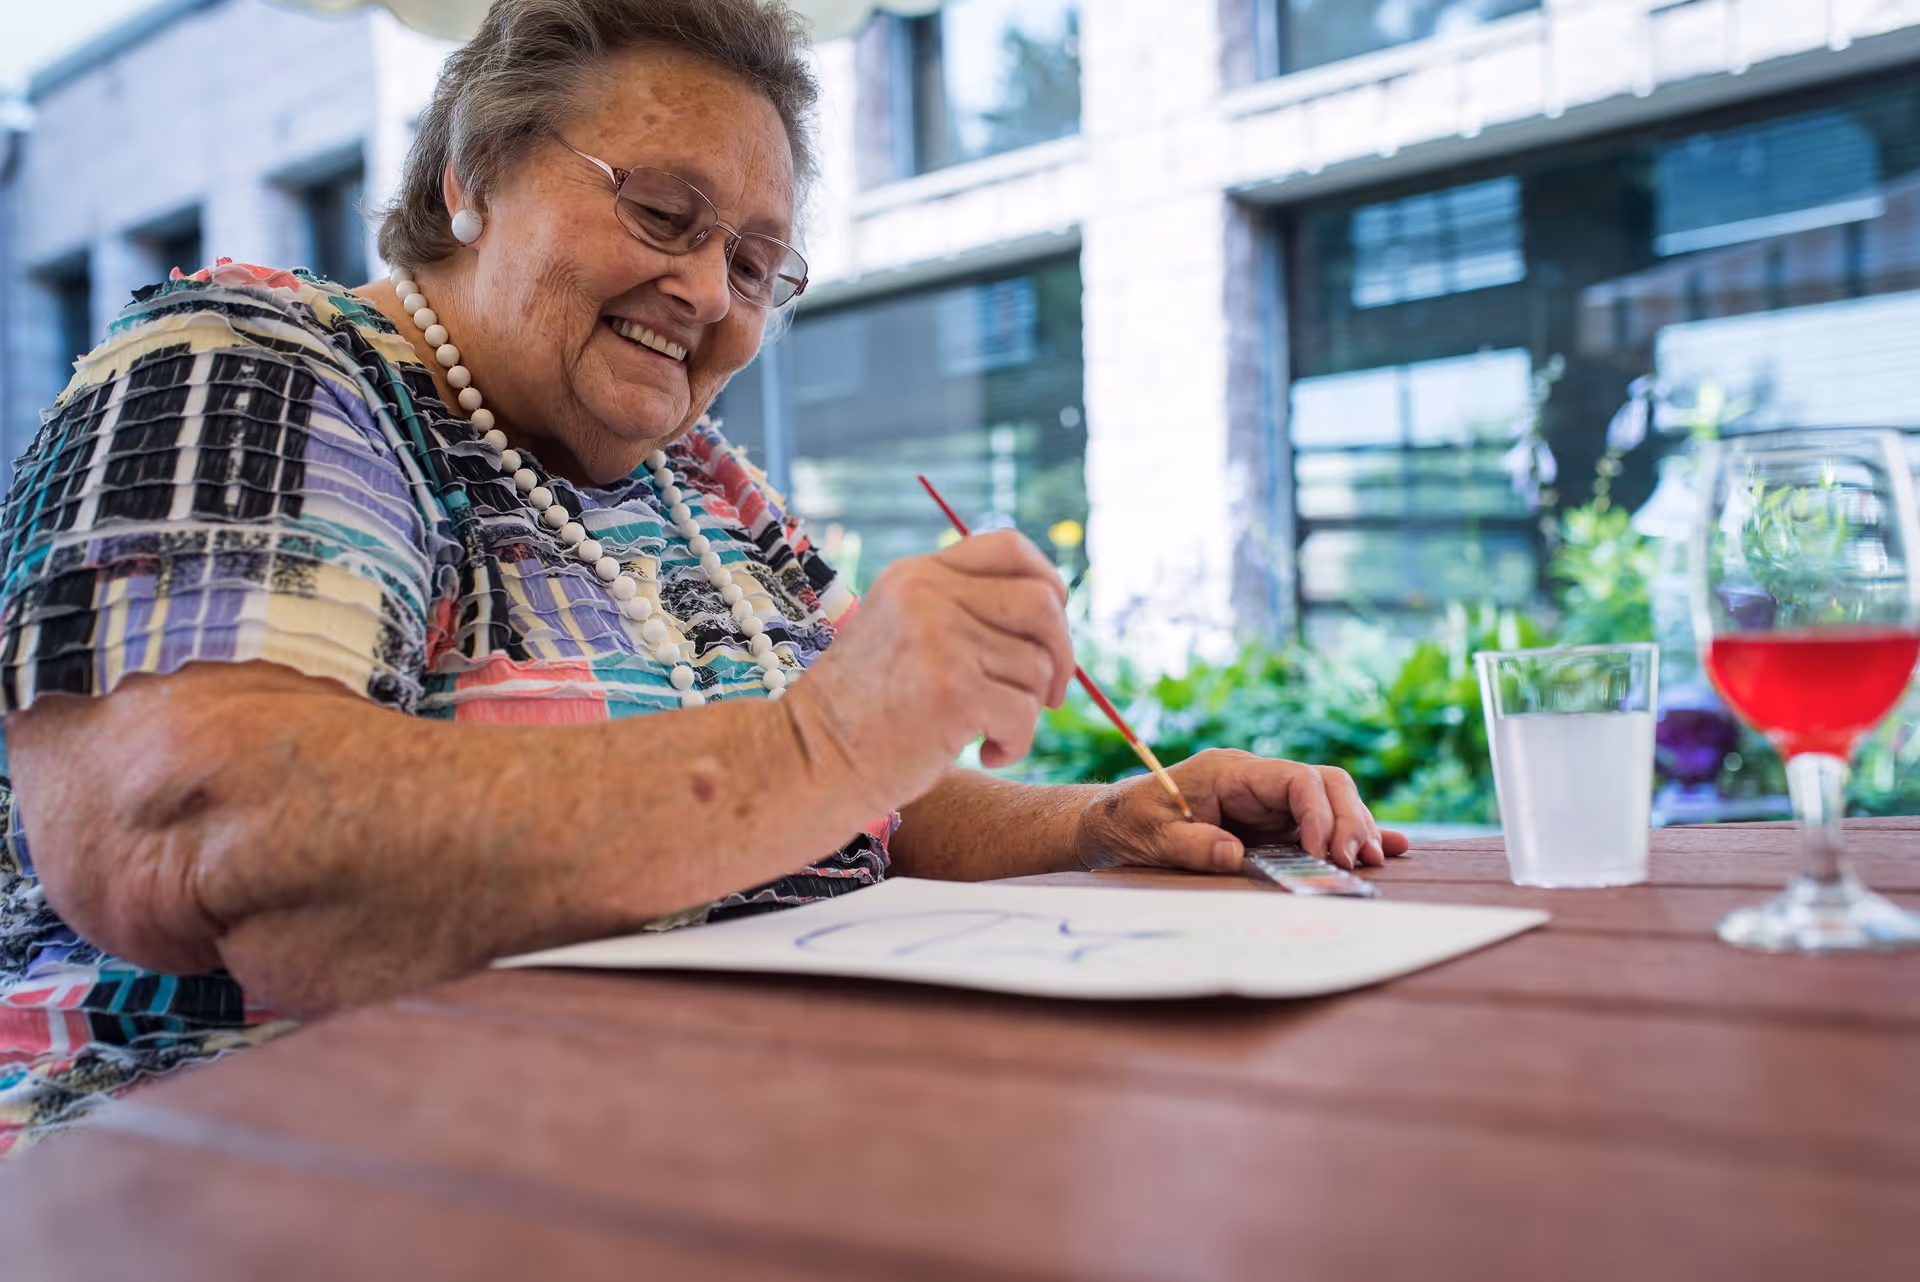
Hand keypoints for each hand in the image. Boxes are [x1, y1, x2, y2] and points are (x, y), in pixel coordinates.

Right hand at [782, 530, 1074, 813]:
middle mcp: (928, 594)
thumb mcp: (902, 635)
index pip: (1011, 548)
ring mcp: (940, 638)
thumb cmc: (862, 713)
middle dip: (1061, 655)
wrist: (807, 762)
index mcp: (917, 575)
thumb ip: (960, 612)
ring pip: (1037, 667)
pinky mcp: (953, 689)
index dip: (1049, 585)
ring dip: (1028, 710)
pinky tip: (985, 754)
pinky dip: (1016, 743)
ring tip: (988, 733)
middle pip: (1041, 603)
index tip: (1049, 632)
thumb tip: (1053, 613)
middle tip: (1051, 696)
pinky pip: (1025, 713)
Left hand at [1073, 748, 1410, 872]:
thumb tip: (1233, 855)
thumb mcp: (1152, 838)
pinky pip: (1316, 823)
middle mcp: (1255, 780)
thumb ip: (1192, 846)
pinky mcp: (1269, 822)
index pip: (1293, 779)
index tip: (1324, 851)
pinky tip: (1384, 848)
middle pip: (1323, 785)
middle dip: (1348, 819)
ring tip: (1370, 863)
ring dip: (1353, 829)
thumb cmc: (1129, 824)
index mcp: (1229, 772)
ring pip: (1328, 802)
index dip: (1318, 812)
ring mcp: (1265, 800)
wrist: (1110, 822)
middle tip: (1357, 861)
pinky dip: (1346, 834)